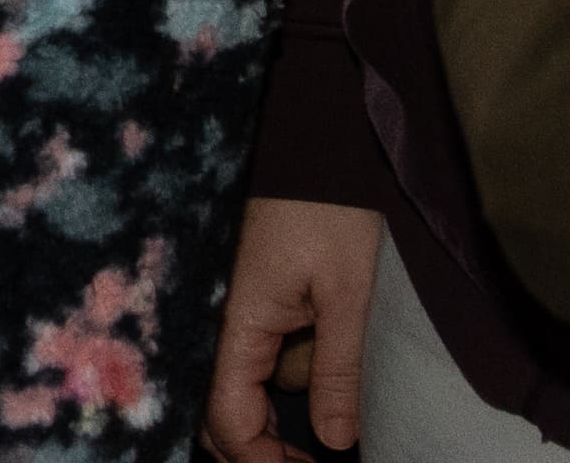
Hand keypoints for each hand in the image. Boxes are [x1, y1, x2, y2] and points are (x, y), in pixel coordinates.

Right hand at [208, 197, 387, 461]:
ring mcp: (231, 309)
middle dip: (263, 443)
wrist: (317, 138)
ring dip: (282, 397)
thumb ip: (338, 371)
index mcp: (236, 324)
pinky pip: (258, 350)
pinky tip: (320, 342)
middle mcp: (220, 321)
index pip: (228, 421)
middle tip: (308, 460)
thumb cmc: (332, 206)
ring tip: (330, 375)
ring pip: (247, 383)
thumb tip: (332, 441)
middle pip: (222, 411)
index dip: (261, 462)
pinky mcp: (247, 296)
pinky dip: (287, 363)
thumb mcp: (349, 293)